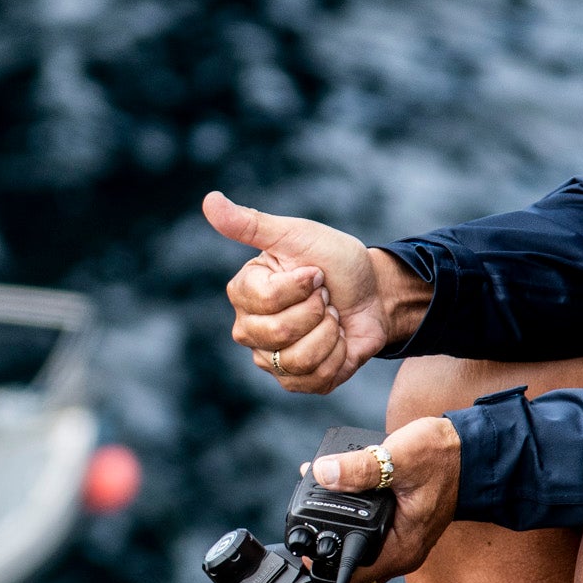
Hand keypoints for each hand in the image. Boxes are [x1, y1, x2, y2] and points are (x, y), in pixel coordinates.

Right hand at [202, 191, 428, 395]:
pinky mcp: (297, 381)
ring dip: (330, 334)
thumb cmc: (334, 260)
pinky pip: (317, 379)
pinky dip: (340, 356)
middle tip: (325, 297)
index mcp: (244, 292)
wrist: (375, 291)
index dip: (302, 286)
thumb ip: (251, 224)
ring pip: (297, 360)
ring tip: (332, 318)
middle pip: (279, 333)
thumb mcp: (296, 235)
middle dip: (318, 310)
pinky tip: (339, 340)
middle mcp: (250, 328)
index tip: (315, 272)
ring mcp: (271, 359)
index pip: (266, 300)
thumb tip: (208, 201)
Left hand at [312, 417, 462, 582]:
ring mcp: (400, 540)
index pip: (351, 578)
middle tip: (303, 518)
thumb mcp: (400, 458)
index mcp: (402, 548)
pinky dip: (347, 517)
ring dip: (334, 529)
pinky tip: (333, 493)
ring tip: (314, 500)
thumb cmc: (444, 457)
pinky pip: (365, 532)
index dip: (323, 566)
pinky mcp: (397, 525)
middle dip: (324, 545)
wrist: (472, 450)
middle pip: (349, 566)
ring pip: (356, 548)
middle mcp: (401, 552)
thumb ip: (361, 468)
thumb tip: (323, 474)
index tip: (303, 543)